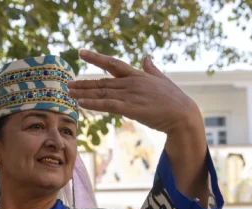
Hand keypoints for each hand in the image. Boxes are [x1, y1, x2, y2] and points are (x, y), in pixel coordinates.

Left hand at [69, 50, 207, 204]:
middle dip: (83, 83)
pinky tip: (80, 103)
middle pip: (102, 81)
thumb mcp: (162, 80)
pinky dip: (92, 104)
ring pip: (101, 92)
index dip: (96, 57)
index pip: (112, 63)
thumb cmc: (174, 99)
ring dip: (83, 93)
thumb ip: (151, 69)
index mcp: (137, 75)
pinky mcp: (131, 108)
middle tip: (68, 83)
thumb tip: (146, 57)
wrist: (183, 114)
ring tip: (69, 92)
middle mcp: (131, 82)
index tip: (81, 52)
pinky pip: (107, 105)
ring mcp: (130, 95)